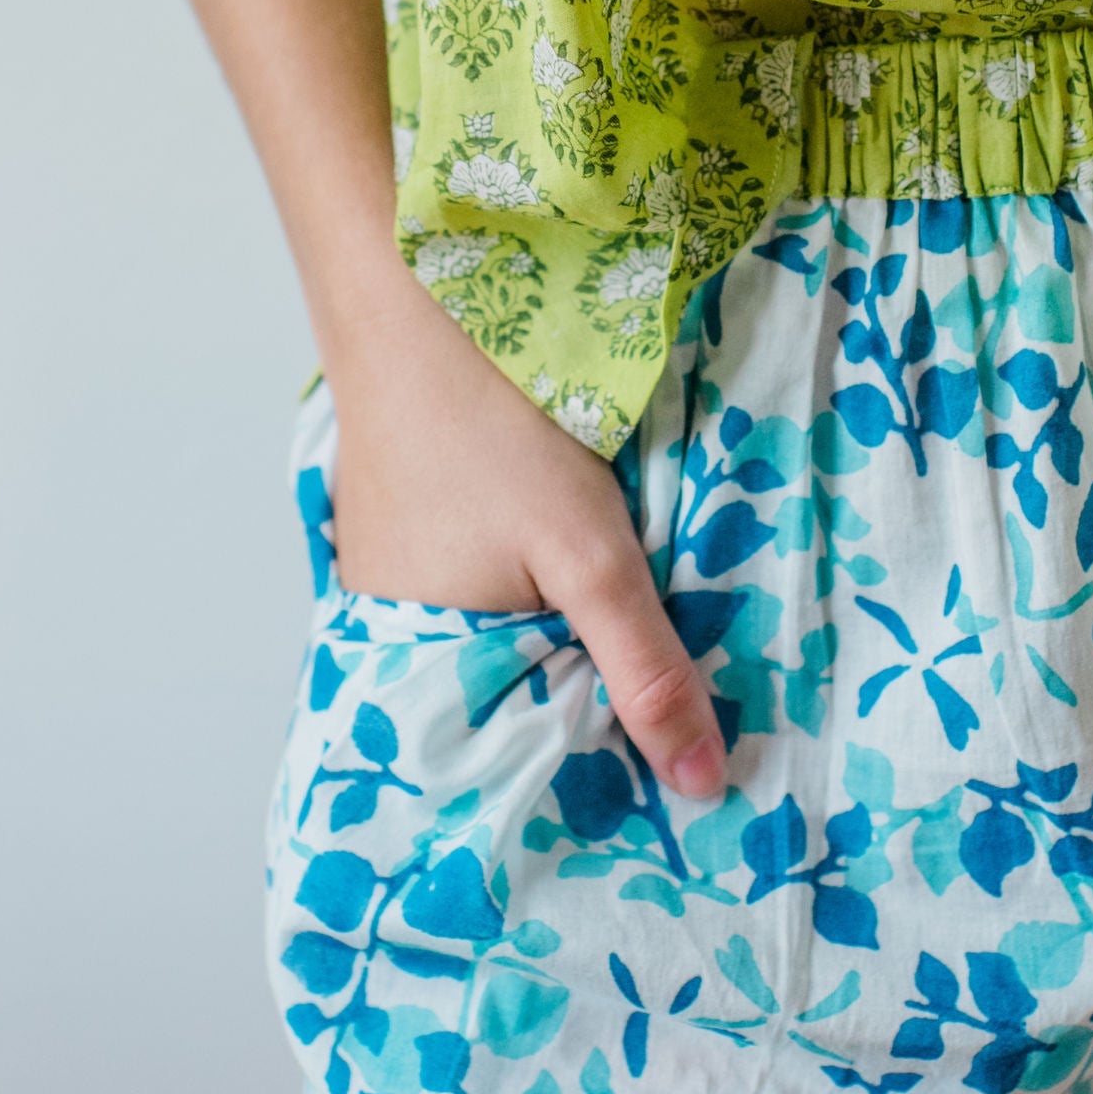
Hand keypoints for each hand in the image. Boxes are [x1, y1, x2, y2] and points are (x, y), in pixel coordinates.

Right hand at [321, 264, 728, 803]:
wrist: (421, 298)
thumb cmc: (496, 428)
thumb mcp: (592, 557)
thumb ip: (645, 670)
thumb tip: (701, 785)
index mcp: (413, 672)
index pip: (512, 766)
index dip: (590, 780)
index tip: (670, 795)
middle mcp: (391, 640)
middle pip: (509, 708)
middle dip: (585, 719)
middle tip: (679, 737)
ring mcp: (397, 583)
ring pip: (504, 648)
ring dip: (564, 652)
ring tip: (648, 673)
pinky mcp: (413, 534)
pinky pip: (485, 599)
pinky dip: (537, 602)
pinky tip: (585, 590)